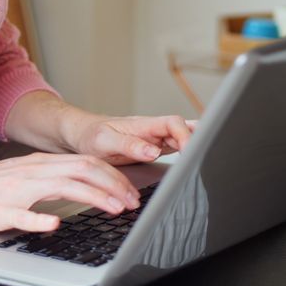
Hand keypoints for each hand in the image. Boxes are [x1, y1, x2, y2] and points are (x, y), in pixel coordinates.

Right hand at [0, 146, 139, 234]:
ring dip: (91, 196)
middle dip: (112, 185)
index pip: (84, 162)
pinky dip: (39, 218)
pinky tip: (54, 224)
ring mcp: (14, 190)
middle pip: (80, 170)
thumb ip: (50, 179)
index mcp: (37, 164)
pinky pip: (20, 213)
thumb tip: (82, 186)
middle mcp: (30, 172)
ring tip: (112, 209)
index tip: (130, 192)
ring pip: (60, 186)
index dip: (112, 176)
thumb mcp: (22, 177)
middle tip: (132, 202)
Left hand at [72, 116, 195, 165]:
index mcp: (142, 125)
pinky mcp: (153, 148)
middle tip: (202, 160)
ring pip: (182, 138)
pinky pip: (175, 148)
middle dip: (197, 141)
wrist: (82, 135)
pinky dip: (186, 153)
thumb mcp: (105, 141)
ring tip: (203, 162)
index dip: (186, 135)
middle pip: (184, 129)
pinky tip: (192, 161)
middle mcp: (152, 130)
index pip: (174, 124)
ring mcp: (154, 139)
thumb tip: (154, 151)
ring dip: (194, 147)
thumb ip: (129, 145)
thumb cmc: (91, 135)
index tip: (189, 152)